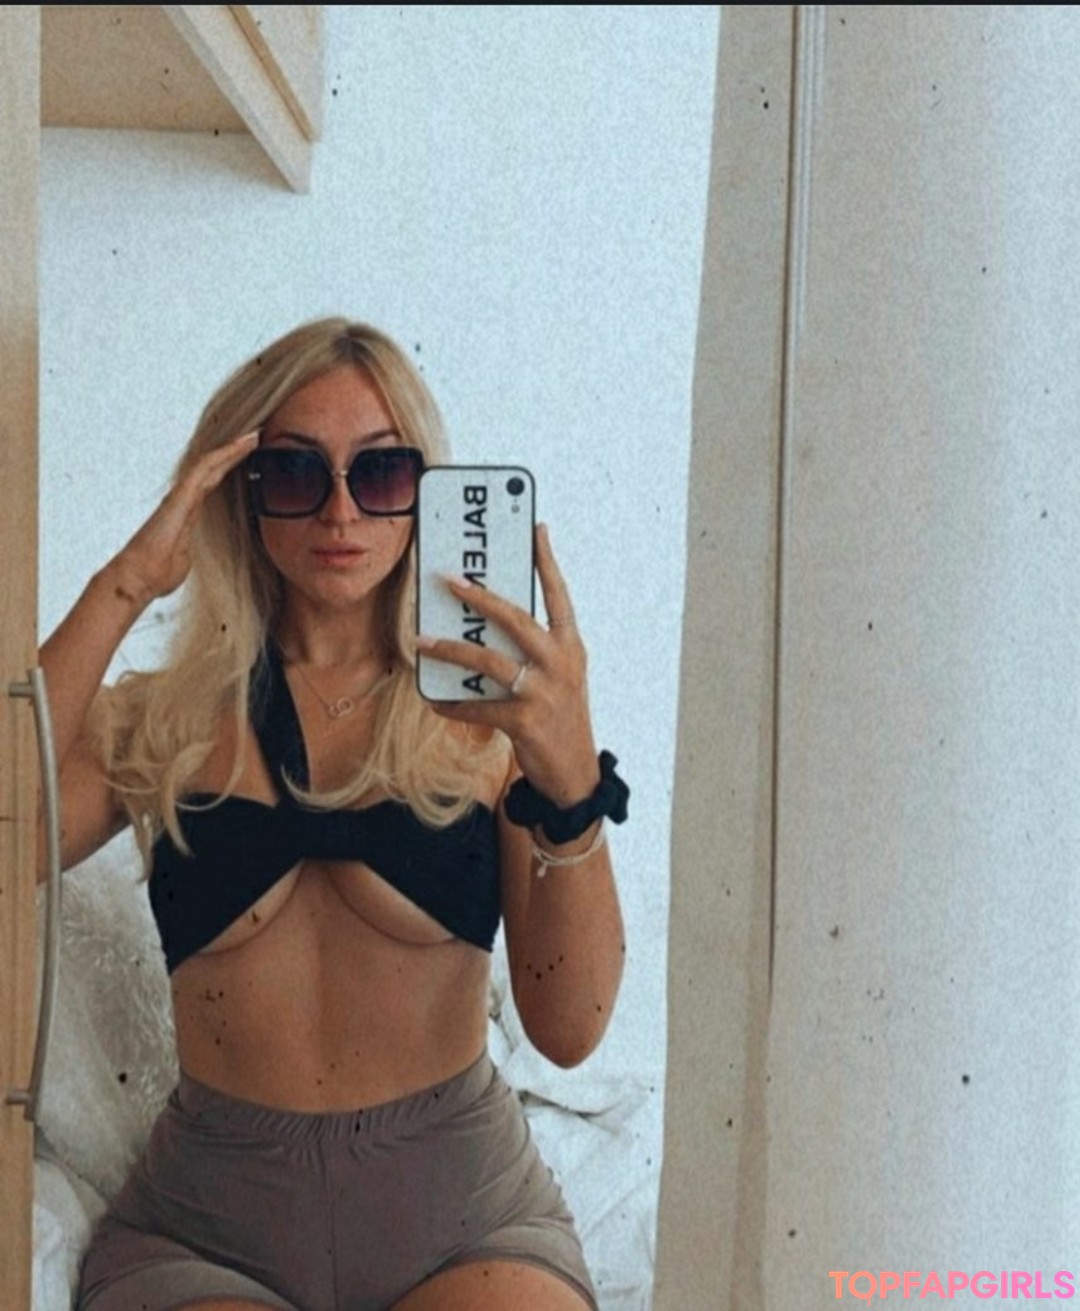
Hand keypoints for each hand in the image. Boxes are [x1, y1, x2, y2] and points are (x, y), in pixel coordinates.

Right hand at [111, 432, 258, 604]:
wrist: (138, 579)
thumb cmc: (157, 573)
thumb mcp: (187, 559)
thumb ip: (194, 549)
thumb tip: (197, 555)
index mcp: (189, 512)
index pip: (213, 483)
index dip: (230, 469)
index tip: (249, 458)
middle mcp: (185, 499)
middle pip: (213, 469)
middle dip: (234, 453)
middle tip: (255, 437)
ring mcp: (182, 497)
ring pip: (210, 463)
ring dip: (232, 448)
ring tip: (252, 436)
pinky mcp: (180, 497)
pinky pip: (203, 468)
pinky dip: (223, 454)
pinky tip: (240, 445)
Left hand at [417, 523, 600, 804]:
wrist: (575, 774)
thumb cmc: (561, 717)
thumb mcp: (560, 677)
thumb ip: (535, 650)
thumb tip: (487, 624)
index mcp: (570, 646)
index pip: (559, 595)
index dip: (547, 561)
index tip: (535, 528)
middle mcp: (560, 663)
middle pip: (515, 618)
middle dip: (479, 596)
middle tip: (449, 579)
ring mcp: (543, 692)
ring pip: (489, 660)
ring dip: (451, 649)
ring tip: (422, 640)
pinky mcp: (525, 721)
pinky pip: (477, 707)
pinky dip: (451, 704)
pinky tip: (433, 700)